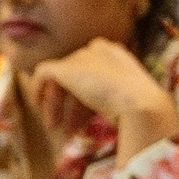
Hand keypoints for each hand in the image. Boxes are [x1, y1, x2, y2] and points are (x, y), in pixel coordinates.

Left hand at [29, 38, 178, 152]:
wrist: (141, 103)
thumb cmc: (142, 111)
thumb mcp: (129, 103)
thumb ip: (113, 101)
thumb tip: (105, 117)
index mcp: (117, 56)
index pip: (94, 73)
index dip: (83, 98)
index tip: (80, 120)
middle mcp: (99, 51)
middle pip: (76, 75)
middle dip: (68, 103)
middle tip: (63, 128)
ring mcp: (82, 57)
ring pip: (60, 77)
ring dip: (55, 103)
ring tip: (54, 127)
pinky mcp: (67, 67)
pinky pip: (44, 72)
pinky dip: (38, 87)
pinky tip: (36, 104)